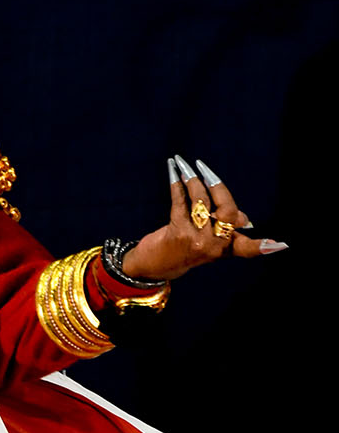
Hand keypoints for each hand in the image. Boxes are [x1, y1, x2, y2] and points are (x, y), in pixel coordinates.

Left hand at [120, 156, 287, 281]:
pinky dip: (176, 184)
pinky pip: (180, 201)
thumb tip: (245, 218)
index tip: (279, 244)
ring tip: (185, 166)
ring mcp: (196, 239)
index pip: (248, 248)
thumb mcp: (210, 244)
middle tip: (205, 169)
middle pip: (228, 212)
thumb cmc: (186, 249)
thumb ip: (227, 229)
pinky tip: (172, 172)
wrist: (154, 267)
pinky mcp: (177, 232)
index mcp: (226, 249)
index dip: (263, 246)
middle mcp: (214, 246)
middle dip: (218, 187)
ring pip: (201, 202)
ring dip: (193, 179)